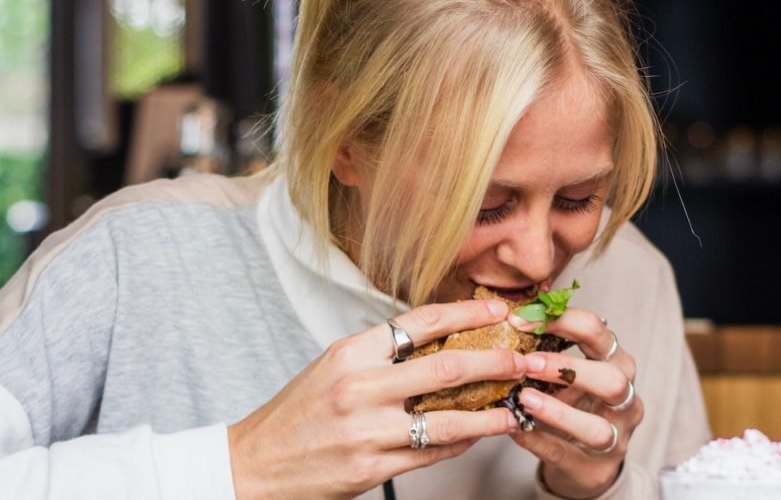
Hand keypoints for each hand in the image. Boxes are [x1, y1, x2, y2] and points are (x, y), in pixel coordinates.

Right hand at [228, 299, 526, 498]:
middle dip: (496, 362)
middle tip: (525, 359)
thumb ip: (380, 356)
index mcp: (351, 352)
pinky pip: (431, 452)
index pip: (421, 322)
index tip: (498, 314)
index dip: (467, 315)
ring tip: (515, 408)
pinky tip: (477, 434)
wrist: (254, 464)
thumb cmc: (295, 414)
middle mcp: (360, 387)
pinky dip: (460, 441)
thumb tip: (436, 346)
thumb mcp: (331, 368)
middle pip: (447, 367)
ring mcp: (368, 430)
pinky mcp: (372, 468)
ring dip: (491, 413)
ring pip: (449, 418)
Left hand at [508, 309, 642, 498]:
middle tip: (527, 363)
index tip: (519, 320)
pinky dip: (538, 440)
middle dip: (568, 369)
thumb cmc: (571, 401)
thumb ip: (545, 346)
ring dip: (558, 411)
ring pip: (597, 427)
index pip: (597, 331)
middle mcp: (624, 398)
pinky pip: (566, 454)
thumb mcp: (564, 370)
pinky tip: (514, 429)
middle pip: (612, 379)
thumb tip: (508, 314)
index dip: (560, 322)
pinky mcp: (595, 468)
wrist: (583, 458)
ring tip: (523, 398)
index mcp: (615, 362)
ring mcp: (615, 436)